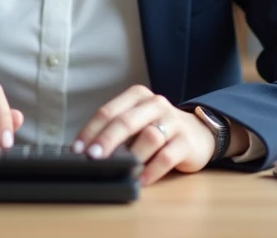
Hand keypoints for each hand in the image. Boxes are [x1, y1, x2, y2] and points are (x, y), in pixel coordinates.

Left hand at [72, 85, 213, 185]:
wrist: (199, 134)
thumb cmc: (158, 129)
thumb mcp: (136, 122)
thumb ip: (116, 132)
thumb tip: (87, 152)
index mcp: (137, 96)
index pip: (109, 111)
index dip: (91, 130)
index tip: (77, 149)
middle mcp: (155, 104)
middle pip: (126, 121)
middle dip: (106, 140)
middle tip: (92, 157)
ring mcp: (173, 122)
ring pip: (149, 137)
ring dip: (131, 156)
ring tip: (119, 170)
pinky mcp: (186, 142)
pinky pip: (167, 156)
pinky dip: (152, 170)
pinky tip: (141, 179)